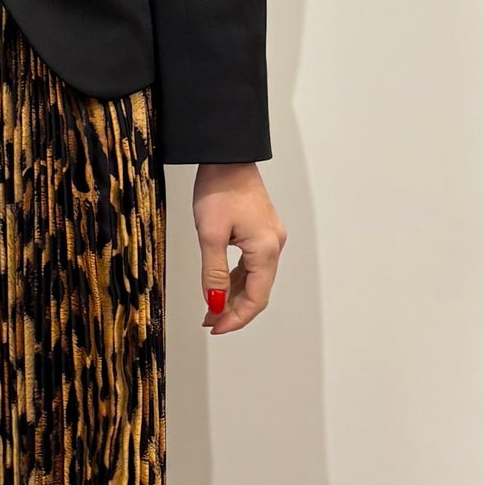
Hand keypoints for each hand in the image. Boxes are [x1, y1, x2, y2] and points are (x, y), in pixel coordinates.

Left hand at [193, 161, 285, 334]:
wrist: (227, 156)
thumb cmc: (219, 189)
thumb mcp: (209, 235)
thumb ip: (213, 273)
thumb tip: (214, 303)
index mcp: (266, 250)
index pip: (256, 298)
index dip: (236, 318)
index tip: (215, 328)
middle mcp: (274, 246)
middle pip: (257, 291)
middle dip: (233, 310)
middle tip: (209, 322)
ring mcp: (270, 238)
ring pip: (254, 278)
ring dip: (233, 295)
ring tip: (210, 308)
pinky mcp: (261, 230)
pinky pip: (251, 264)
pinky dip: (235, 278)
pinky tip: (219, 286)